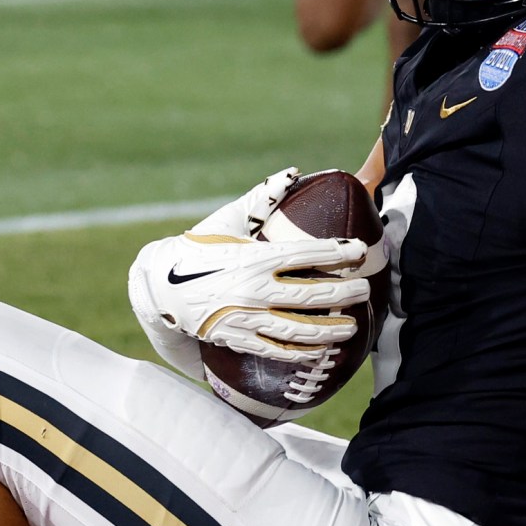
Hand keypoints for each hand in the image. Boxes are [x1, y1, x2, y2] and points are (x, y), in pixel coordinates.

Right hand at [128, 169, 382, 363]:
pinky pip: (276, 350)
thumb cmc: (200, 247)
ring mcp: (245, 317)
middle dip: (344, 293)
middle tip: (365, 290)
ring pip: (298, 329)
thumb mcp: (229, 219)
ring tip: (351, 327)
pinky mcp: (237, 339)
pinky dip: (302, 353)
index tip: (360, 251)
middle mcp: (253, 289)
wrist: (160, 285)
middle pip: (311, 295)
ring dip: (330, 329)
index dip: (339, 253)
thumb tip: (293, 173)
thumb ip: (262, 197)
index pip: (308, 255)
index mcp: (255, 257)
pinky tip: (322, 350)